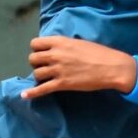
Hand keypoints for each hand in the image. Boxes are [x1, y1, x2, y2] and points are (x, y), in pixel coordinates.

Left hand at [21, 36, 136, 99]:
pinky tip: (25, 95)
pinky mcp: (62, 84)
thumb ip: (64, 45)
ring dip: (39, 76)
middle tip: (45, 66)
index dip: (37, 49)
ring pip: (36, 73)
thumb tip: (54, 50)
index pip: (35, 43)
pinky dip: (32, 93)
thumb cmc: (99, 53)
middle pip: (33, 59)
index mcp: (60, 42)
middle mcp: (56, 55)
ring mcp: (58, 70)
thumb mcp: (79, 42)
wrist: (112, 67)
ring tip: (47, 78)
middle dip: (37, 63)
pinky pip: (41, 89)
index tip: (43, 53)